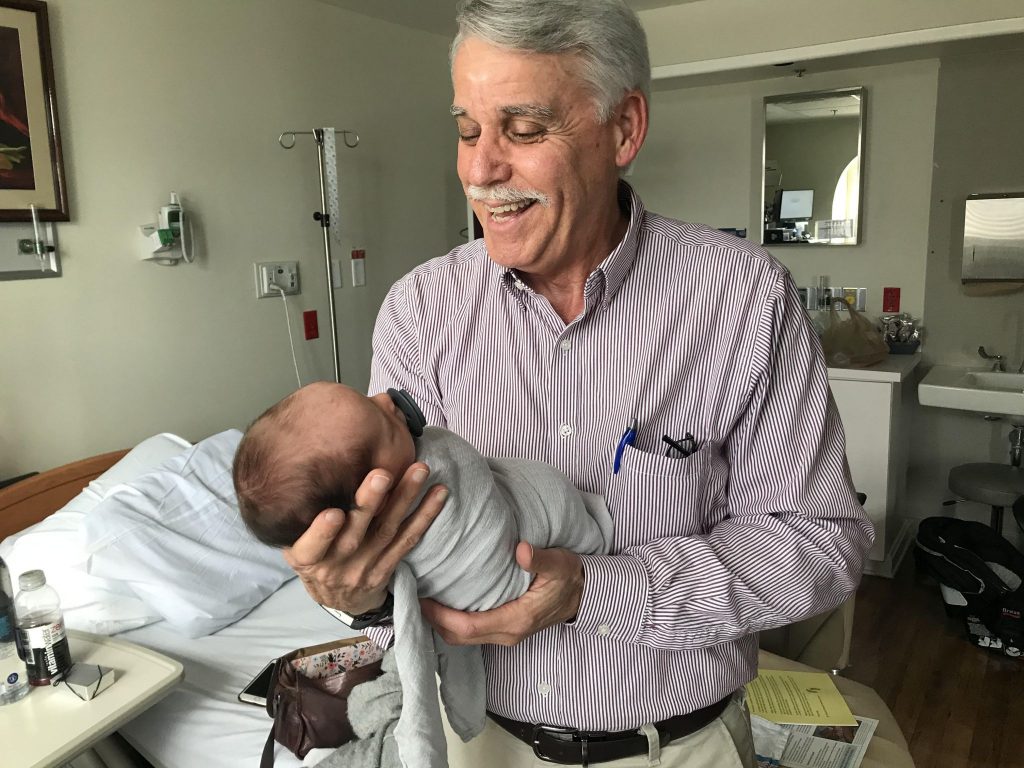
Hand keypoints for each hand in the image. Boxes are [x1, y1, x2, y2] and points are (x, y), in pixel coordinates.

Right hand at [283, 462, 447, 614]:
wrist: (339, 599)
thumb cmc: (315, 559)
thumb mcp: (295, 547)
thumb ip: (300, 523)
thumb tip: (304, 476)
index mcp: (308, 559)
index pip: (312, 548)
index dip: (322, 533)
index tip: (332, 514)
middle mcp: (338, 565)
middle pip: (355, 534)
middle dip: (369, 503)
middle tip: (382, 475)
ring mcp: (367, 566)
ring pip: (388, 531)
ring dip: (405, 498)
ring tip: (419, 471)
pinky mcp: (390, 565)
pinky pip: (409, 539)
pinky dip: (426, 515)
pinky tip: (439, 493)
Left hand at [420, 542, 583, 645]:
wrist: (585, 594)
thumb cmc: (570, 578)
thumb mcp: (560, 564)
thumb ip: (540, 559)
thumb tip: (521, 550)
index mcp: (516, 620)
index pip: (467, 627)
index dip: (440, 616)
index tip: (420, 597)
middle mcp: (507, 633)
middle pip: (457, 637)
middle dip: (431, 620)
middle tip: (411, 593)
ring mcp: (504, 633)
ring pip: (461, 637)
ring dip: (439, 621)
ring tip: (421, 594)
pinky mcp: (502, 628)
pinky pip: (470, 631)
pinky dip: (451, 620)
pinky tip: (442, 600)